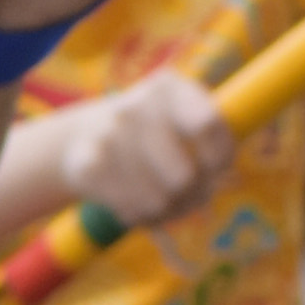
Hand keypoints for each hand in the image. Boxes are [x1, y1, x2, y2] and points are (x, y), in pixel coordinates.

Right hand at [45, 78, 241, 227]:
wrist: (83, 135)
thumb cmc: (156, 133)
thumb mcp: (186, 119)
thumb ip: (216, 141)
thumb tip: (217, 181)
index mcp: (170, 88)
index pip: (209, 125)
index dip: (220, 157)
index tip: (219, 168)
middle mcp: (137, 105)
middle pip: (186, 177)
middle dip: (194, 194)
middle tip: (189, 191)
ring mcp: (109, 134)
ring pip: (160, 201)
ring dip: (169, 209)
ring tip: (163, 198)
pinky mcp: (88, 166)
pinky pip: (133, 211)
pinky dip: (141, 216)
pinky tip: (136, 202)